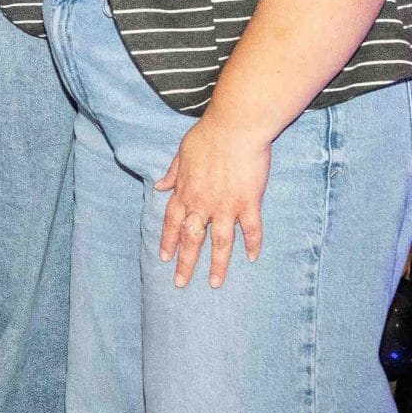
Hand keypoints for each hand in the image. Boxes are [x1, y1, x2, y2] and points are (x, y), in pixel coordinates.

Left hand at [153, 115, 271, 288]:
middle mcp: (203, 204)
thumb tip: (159, 186)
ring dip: (216, 265)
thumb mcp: (181, 153)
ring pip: (220, 242)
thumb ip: (172, 173)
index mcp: (186, 192)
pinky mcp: (249, 203)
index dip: (168, 240)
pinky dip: (252, 244)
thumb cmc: (207, 136)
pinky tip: (252, 258)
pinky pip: (251, 229)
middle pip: (192, 239)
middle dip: (185, 263)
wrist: (234, 128)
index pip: (172, 222)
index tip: (164, 257)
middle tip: (179, 284)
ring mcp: (226, 206)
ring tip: (213, 283)